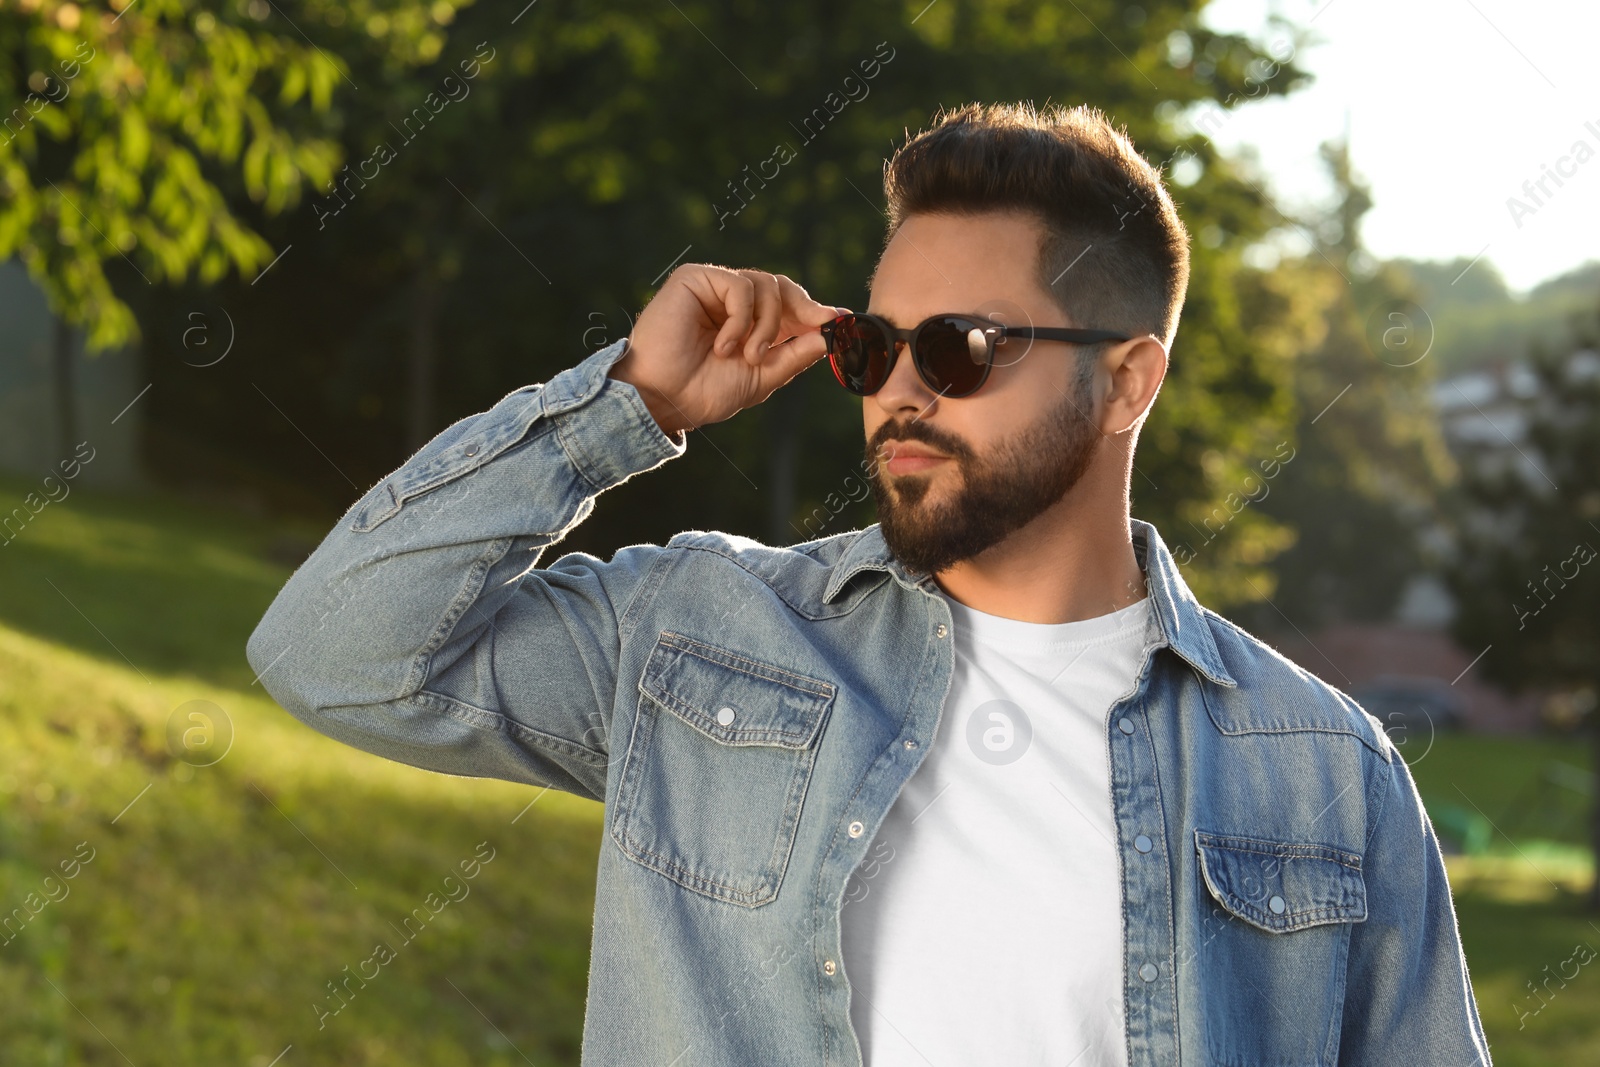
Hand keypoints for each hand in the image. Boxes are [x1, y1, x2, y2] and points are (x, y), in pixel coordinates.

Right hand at [610, 265, 840, 434]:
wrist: (664, 399)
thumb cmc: (703, 392)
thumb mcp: (762, 378)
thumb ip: (794, 356)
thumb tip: (829, 335)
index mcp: (749, 323)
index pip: (790, 305)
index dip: (816, 311)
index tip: (842, 320)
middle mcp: (732, 302)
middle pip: (783, 287)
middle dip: (804, 309)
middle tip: (819, 327)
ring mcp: (714, 288)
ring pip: (767, 285)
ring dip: (768, 325)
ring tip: (749, 356)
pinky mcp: (696, 278)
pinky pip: (741, 286)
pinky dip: (740, 320)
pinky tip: (723, 345)